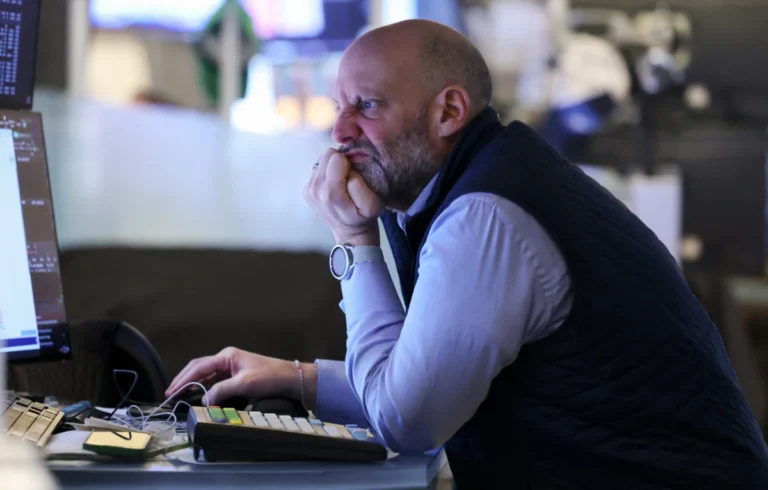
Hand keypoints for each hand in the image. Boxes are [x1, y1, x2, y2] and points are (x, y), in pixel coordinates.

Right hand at [166, 347, 317, 407]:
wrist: (290, 379)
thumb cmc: (269, 377)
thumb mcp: (245, 384)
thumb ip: (222, 390)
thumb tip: (203, 399)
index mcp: (227, 356)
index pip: (199, 367)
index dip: (183, 379)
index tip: (171, 391)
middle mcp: (226, 359)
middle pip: (199, 367)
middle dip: (183, 379)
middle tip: (170, 393)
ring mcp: (231, 366)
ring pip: (206, 373)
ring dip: (192, 383)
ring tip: (179, 394)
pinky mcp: (236, 375)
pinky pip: (215, 379)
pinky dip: (204, 386)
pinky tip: (198, 394)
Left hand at [304, 148, 383, 245]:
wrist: (350, 233)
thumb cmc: (364, 218)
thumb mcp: (372, 205)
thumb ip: (359, 184)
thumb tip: (347, 170)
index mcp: (330, 192)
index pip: (337, 158)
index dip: (349, 164)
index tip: (354, 177)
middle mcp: (315, 190)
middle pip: (327, 156)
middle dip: (340, 163)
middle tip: (348, 179)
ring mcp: (308, 190)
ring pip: (321, 161)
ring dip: (333, 169)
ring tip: (342, 184)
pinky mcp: (306, 190)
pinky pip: (318, 169)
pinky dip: (327, 174)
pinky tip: (335, 187)